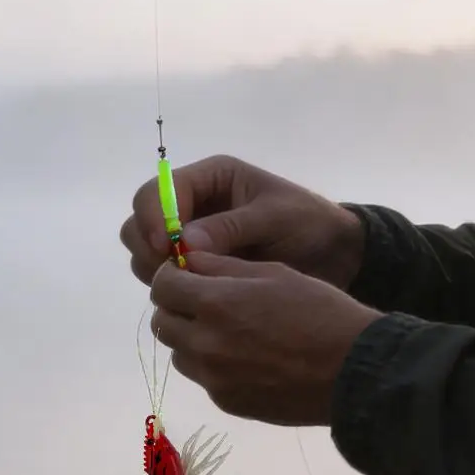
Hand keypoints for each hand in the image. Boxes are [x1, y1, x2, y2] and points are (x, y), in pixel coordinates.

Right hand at [120, 155, 365, 287]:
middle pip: (139, 220)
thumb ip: (233, 226)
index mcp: (208, 179)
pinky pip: (162, 275)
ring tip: (186, 286)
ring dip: (154, 269)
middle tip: (172, 273)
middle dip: (147, 246)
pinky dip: (168, 286)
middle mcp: (190, 204)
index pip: (156, 192)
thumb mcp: (277, 217)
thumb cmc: (309, 225)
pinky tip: (193, 296)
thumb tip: (185, 241)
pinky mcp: (193, 266)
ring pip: (143, 250)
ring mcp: (187, 237)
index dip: (152, 218)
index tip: (166, 248)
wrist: (335, 257)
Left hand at [149, 251, 380, 425]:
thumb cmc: (320, 311)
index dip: (170, 276)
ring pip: (178, 352)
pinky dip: (211, 364)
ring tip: (226, 331)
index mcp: (215, 304)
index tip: (186, 275)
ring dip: (190, 337)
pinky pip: (202, 378)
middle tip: (203, 301)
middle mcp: (204, 343)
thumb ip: (222, 266)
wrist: (355, 371)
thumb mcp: (274, 273)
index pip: (162, 286)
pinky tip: (244, 358)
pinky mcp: (225, 400)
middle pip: (163, 321)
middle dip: (177, 307)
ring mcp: (212, 377)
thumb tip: (185, 260)